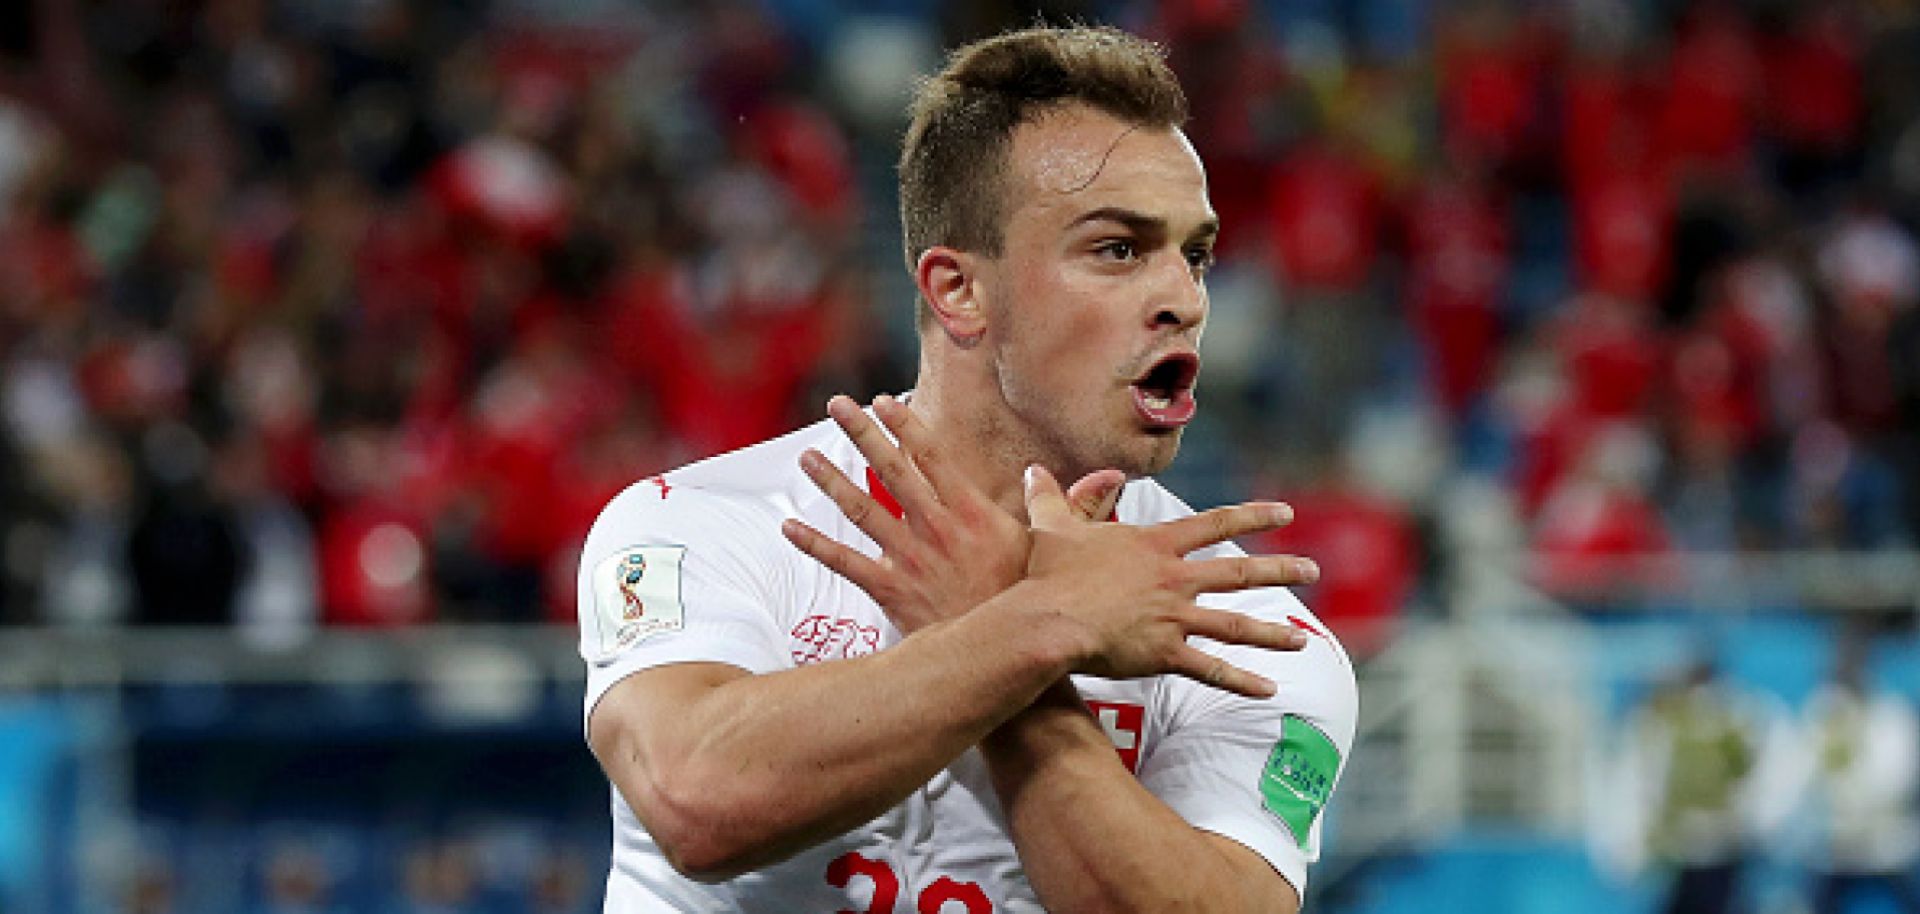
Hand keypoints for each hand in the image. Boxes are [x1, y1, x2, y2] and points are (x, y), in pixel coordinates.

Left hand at [782, 395, 1124, 632]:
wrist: (1013, 657)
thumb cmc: (1035, 604)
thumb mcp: (1058, 550)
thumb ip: (1075, 508)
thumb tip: (1109, 477)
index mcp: (972, 511)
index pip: (933, 456)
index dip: (906, 425)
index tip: (883, 400)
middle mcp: (937, 528)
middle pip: (892, 470)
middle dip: (862, 434)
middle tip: (838, 406)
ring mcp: (911, 559)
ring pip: (862, 509)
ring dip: (832, 480)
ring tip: (807, 455)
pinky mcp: (892, 592)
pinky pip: (846, 564)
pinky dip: (816, 545)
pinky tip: (789, 528)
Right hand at [1018, 465, 1317, 697]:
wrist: (1049, 619)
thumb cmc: (1048, 573)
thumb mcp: (1051, 526)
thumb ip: (1051, 496)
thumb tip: (1033, 469)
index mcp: (1155, 545)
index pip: (1214, 524)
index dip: (1252, 516)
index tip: (1285, 513)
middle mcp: (1174, 578)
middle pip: (1238, 572)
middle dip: (1279, 569)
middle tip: (1312, 569)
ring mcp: (1173, 617)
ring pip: (1234, 624)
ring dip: (1271, 632)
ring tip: (1302, 642)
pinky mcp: (1164, 654)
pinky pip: (1210, 670)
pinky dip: (1241, 682)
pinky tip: (1269, 691)